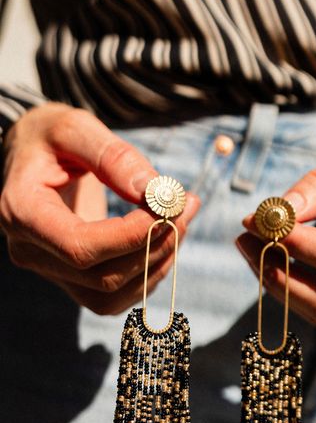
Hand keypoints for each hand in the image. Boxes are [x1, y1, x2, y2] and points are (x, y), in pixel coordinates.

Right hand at [0, 103, 199, 313]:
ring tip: (183, 216)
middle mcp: (31, 252)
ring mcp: (52, 272)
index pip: (79, 247)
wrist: (33, 156)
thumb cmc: (50, 137)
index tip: (167, 205)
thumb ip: (112, 156)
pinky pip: (117, 295)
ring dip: (159, 260)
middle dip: (155, 244)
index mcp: (22, 212)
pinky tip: (166, 236)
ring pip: (113, 293)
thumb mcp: (74, 128)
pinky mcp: (73, 281)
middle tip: (185, 204)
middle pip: (103, 276)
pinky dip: (151, 271)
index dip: (131, 235)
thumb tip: (153, 193)